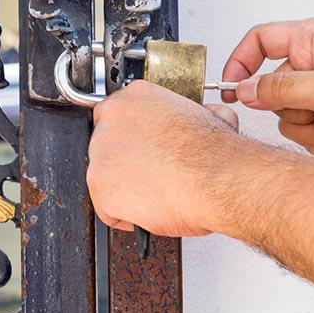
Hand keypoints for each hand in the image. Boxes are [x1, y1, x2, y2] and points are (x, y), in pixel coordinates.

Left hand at [88, 80, 240, 236]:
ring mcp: (101, 152)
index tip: (143, 150)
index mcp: (137, 97)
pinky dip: (125, 215)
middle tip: (152, 175)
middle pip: (107, 146)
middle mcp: (112, 119)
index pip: (118, 116)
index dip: (133, 138)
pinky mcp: (98, 185)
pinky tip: (148, 209)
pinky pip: (106, 208)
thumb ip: (193, 115)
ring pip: (105, 177)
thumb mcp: (211, 116)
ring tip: (155, 193)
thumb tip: (208, 115)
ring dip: (126, 188)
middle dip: (126, 163)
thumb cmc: (214, 155)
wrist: (215, 180)